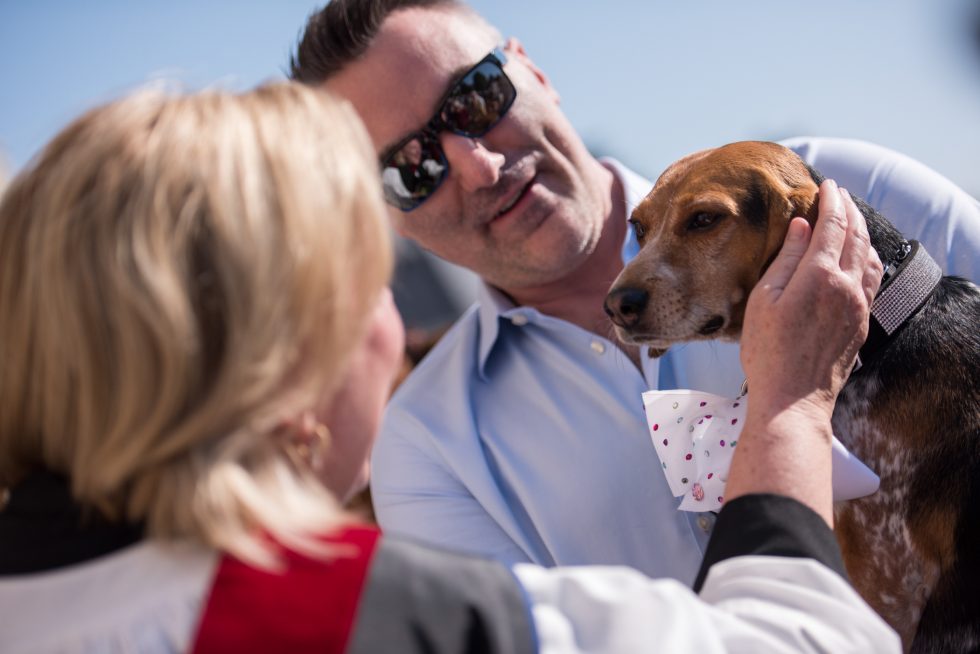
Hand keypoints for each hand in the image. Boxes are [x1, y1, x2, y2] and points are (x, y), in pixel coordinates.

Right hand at [740, 179, 881, 421]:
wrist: (793, 400)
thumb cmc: (768, 352)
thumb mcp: (764, 300)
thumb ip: (786, 259)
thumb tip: (802, 226)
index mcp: (821, 276)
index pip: (834, 224)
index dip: (832, 200)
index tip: (827, 184)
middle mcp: (847, 286)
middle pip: (856, 236)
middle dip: (849, 209)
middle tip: (839, 193)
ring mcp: (859, 305)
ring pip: (870, 256)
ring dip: (862, 231)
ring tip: (850, 219)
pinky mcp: (861, 323)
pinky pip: (872, 278)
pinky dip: (867, 255)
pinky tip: (859, 255)